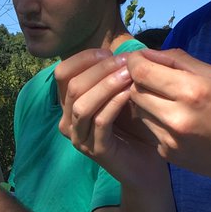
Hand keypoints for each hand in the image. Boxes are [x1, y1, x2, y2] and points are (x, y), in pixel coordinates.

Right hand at [55, 49, 168, 190]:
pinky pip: (100, 121)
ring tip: (130, 75)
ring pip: (82, 103)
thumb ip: (113, 74)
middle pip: (73, 86)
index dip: (84, 58)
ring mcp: (79, 138)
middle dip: (101, 69)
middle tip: (127, 62)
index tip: (110, 53)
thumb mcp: (121, 93)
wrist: (147, 163)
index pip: (62, 73)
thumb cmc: (135, 127)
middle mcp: (68, 121)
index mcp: (68, 105)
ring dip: (107, 84)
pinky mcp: (95, 150)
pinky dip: (114, 103)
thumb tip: (121, 47)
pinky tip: (130, 93)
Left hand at [125, 49, 210, 185]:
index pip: (141, 72)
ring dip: (147, 102)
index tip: (140, 59)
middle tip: (156, 79)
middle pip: (135, 92)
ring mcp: (170, 139)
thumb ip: (178, 60)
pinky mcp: (168, 154)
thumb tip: (147, 53)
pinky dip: (157, 122)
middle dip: (140, 81)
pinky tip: (178, 122)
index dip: (135, 62)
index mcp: (191, 90)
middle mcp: (176, 117)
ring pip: (139, 112)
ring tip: (169, 101)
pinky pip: (150, 130)